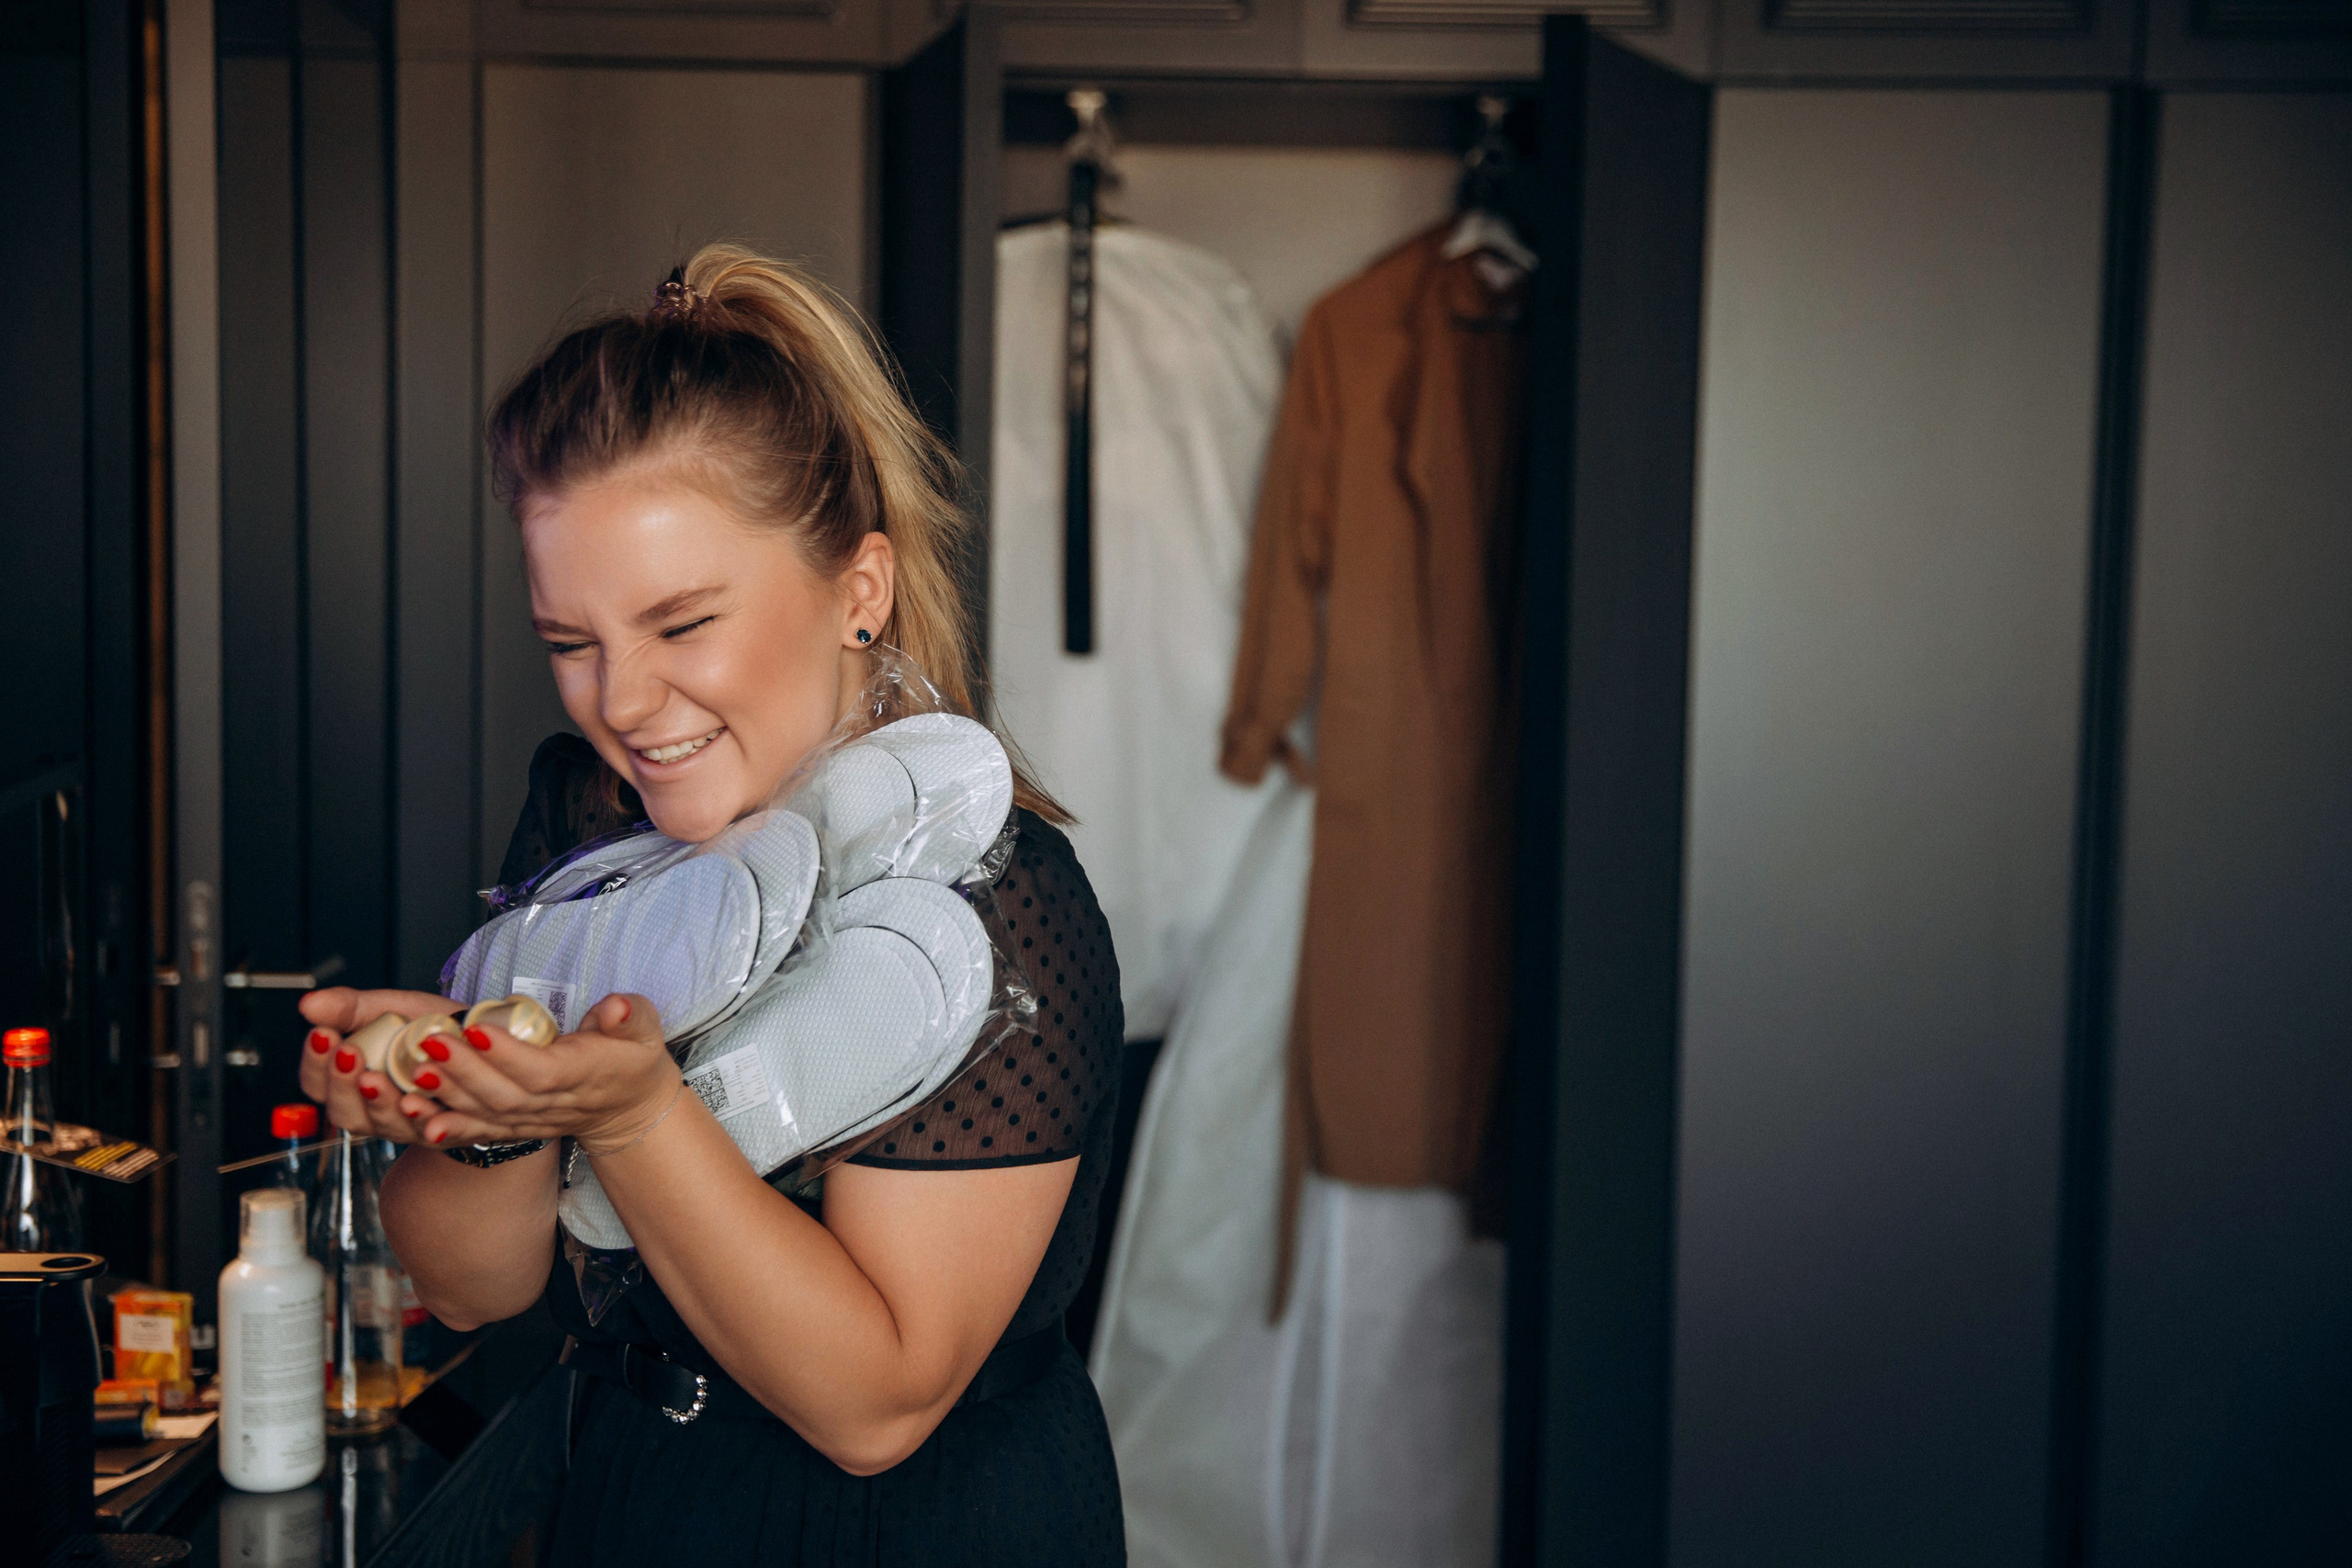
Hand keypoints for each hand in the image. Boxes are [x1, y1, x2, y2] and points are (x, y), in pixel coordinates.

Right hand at [298, 987, 463, 1142]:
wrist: (487, 1040)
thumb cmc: (433, 1028)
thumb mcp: (391, 1009)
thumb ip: (352, 1008)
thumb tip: (308, 1005)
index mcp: (354, 1081)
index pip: (318, 1084)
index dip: (316, 1063)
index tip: (323, 1034)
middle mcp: (375, 1110)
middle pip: (345, 1112)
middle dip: (342, 1084)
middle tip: (348, 1053)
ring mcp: (409, 1124)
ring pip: (385, 1125)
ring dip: (378, 1102)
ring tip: (375, 1077)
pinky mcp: (445, 1131)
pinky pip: (432, 1131)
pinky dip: (423, 1118)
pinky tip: (416, 1101)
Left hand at [397, 994, 681, 1152]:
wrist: (630, 1108)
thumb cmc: (632, 1059)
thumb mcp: (645, 1030)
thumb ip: (631, 1016)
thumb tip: (615, 1008)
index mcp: (584, 1075)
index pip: (543, 1071)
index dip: (509, 1055)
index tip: (477, 1029)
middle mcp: (554, 1104)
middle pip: (505, 1095)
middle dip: (464, 1071)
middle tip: (431, 1043)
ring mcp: (533, 1120)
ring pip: (486, 1114)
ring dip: (447, 1096)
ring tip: (414, 1073)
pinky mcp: (516, 1128)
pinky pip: (479, 1132)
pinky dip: (447, 1127)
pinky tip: (416, 1115)